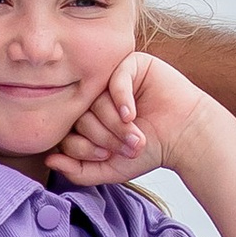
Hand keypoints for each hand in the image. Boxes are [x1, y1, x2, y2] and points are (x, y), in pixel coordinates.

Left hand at [47, 50, 221, 188]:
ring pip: (96, 100)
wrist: (185, 136)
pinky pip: (114, 79)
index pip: (68, 131)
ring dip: (115, 124)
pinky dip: (121, 100)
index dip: (84, 148)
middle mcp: (95, 98)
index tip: (107, 157)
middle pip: (81, 116)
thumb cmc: (151, 150)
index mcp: (87, 119)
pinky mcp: (130, 65)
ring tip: (135, 134)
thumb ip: (78, 171)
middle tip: (127, 146)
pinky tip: (132, 115)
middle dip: (104, 137)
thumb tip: (50, 161)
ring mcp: (110, 80)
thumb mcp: (111, 169)